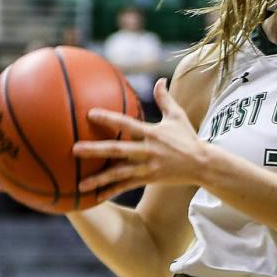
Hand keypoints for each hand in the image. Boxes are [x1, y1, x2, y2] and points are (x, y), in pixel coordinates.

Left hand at [72, 78, 205, 197]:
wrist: (202, 164)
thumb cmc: (188, 138)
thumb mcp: (178, 116)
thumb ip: (165, 98)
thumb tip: (161, 79)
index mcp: (152, 133)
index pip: (127, 124)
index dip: (109, 119)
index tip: (90, 114)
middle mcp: (148, 151)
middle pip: (117, 150)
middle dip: (95, 150)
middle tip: (74, 150)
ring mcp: (147, 167)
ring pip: (119, 174)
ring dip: (99, 179)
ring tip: (80, 184)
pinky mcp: (148, 179)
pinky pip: (126, 186)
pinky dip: (111, 192)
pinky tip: (95, 197)